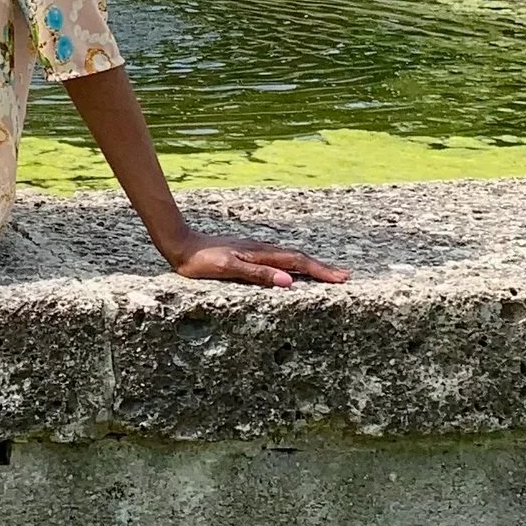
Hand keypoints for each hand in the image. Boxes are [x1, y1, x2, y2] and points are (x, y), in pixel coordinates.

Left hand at [164, 237, 348, 289]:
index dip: (320, 271)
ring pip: (290, 257)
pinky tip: (293, 269)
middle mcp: (261, 250)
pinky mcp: (247, 254)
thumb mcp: (227, 268)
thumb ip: (257, 274)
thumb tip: (288, 281)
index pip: (297, 262)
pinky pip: (279, 258)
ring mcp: (255, 251)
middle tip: (344, 277)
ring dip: (310, 265)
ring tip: (327, 273)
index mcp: (260, 253)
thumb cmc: (200, 261)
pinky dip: (294, 264)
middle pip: (299, 258)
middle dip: (322, 268)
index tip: (340, 279)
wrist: (181, 244)